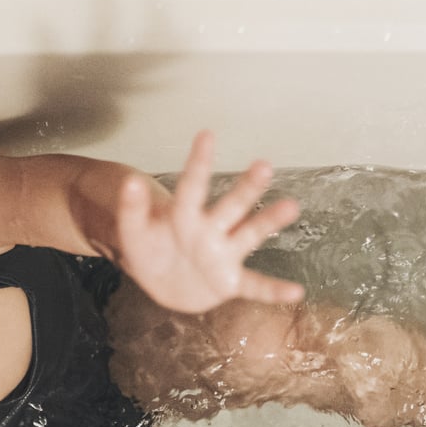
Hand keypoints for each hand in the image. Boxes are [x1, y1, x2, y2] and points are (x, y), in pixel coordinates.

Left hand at [114, 130, 303, 313]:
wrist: (161, 280)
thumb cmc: (150, 248)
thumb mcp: (133, 231)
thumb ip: (132, 209)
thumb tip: (129, 180)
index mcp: (184, 215)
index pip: (192, 187)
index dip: (198, 163)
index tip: (207, 135)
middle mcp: (210, 230)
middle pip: (231, 206)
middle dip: (247, 187)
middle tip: (264, 166)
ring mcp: (223, 255)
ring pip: (248, 235)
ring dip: (268, 222)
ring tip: (291, 206)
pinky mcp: (229, 282)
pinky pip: (254, 287)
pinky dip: (274, 291)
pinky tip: (296, 291)